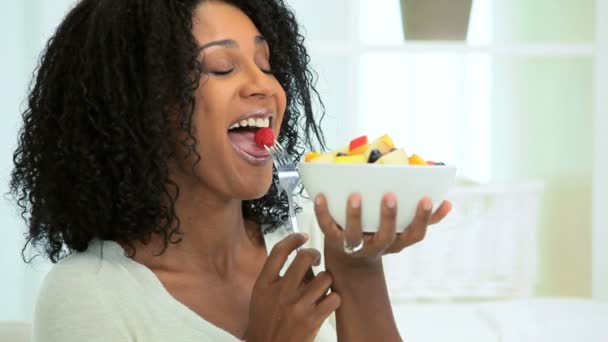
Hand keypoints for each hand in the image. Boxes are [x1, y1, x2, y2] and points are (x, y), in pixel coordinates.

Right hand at [245, 233, 340, 341]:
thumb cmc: (264, 324)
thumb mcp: (260, 297)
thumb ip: (274, 277)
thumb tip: (297, 258)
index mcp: (265, 284)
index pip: (279, 251)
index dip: (293, 239)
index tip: (302, 238)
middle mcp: (281, 292)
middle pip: (305, 257)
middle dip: (314, 255)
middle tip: (315, 260)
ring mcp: (298, 305)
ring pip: (325, 277)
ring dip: (326, 280)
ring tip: (321, 287)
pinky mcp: (313, 319)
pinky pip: (334, 297)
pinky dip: (334, 298)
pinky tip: (327, 302)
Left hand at [315, 193, 451, 266]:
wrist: (348, 258)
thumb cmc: (379, 234)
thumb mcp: (402, 231)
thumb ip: (425, 218)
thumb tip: (447, 202)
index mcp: (396, 242)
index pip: (414, 235)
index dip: (423, 219)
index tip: (427, 198)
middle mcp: (376, 246)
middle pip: (385, 236)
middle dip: (388, 217)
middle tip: (390, 195)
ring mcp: (353, 245)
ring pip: (353, 236)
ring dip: (354, 216)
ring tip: (355, 196)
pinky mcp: (332, 239)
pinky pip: (326, 226)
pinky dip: (322, 211)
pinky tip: (320, 196)